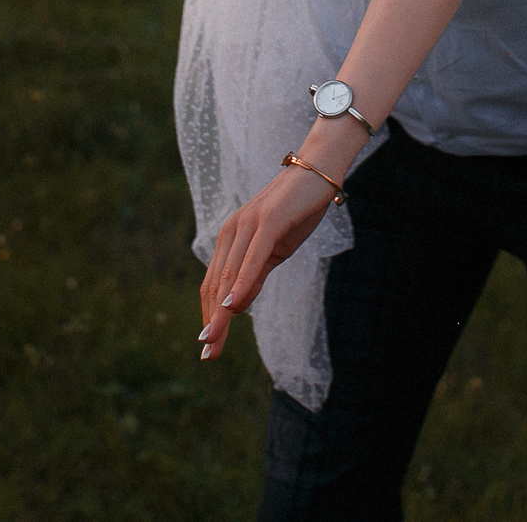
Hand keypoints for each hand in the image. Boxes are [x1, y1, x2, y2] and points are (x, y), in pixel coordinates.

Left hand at [197, 156, 347, 360]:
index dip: (209, 316)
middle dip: (212, 322)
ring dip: (220, 311)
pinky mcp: (268, 220)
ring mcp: (248, 224)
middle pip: (216, 284)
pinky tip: (234, 305)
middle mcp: (232, 230)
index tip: (209, 347)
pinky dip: (242, 283)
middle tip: (208, 353)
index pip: (214, 284)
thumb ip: (255, 275)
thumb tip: (237, 306)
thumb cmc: (297, 211)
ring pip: (229, 275)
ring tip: (214, 339)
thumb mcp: (275, 251)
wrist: (318, 172)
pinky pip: (252, 257)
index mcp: (231, 238)